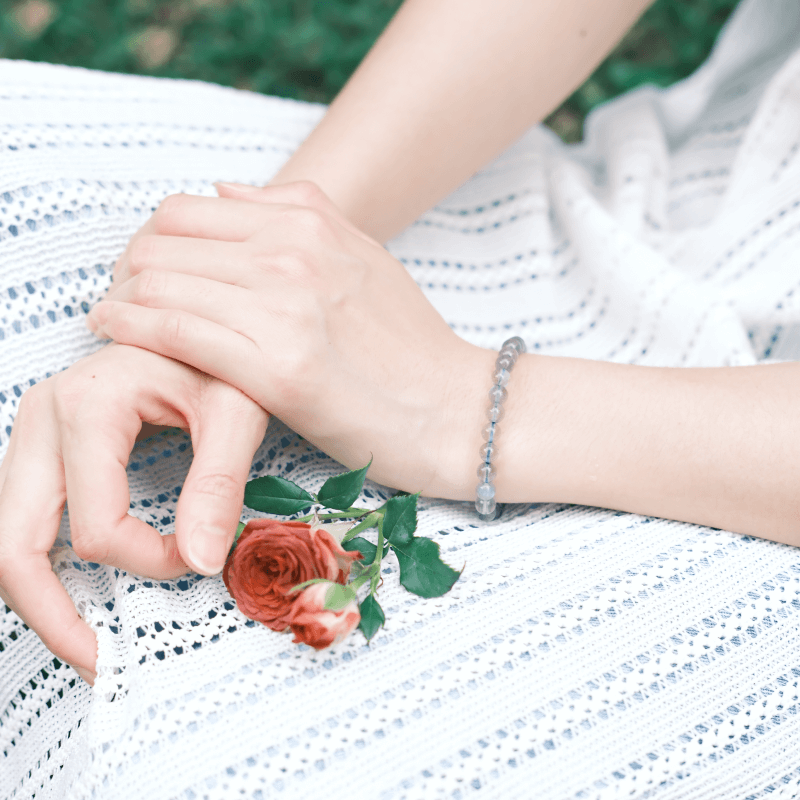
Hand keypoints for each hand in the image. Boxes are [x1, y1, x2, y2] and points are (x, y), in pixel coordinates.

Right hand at [0, 344, 268, 681]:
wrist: (193, 321)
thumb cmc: (217, 356)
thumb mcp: (235, 410)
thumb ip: (219, 483)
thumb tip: (200, 563)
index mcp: (86, 407)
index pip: (96, 527)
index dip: (150, 562)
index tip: (199, 559)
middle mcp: (41, 420)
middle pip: (13, 545)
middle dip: (52, 617)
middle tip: (100, 663)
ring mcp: (32, 435)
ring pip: (7, 540)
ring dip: (40, 599)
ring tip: (87, 642)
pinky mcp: (41, 448)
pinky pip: (22, 522)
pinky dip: (42, 568)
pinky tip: (78, 595)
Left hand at [89, 183, 490, 497]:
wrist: (456, 410)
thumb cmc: (410, 345)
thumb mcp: (363, 256)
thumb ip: (299, 213)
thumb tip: (225, 188)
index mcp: (312, 221)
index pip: (189, 208)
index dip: (153, 237)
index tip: (147, 268)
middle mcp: (294, 253)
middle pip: (164, 238)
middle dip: (128, 265)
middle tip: (122, 295)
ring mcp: (285, 308)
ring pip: (159, 280)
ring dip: (120, 296)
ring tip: (112, 316)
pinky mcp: (277, 368)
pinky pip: (175, 331)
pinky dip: (131, 327)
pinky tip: (113, 332)